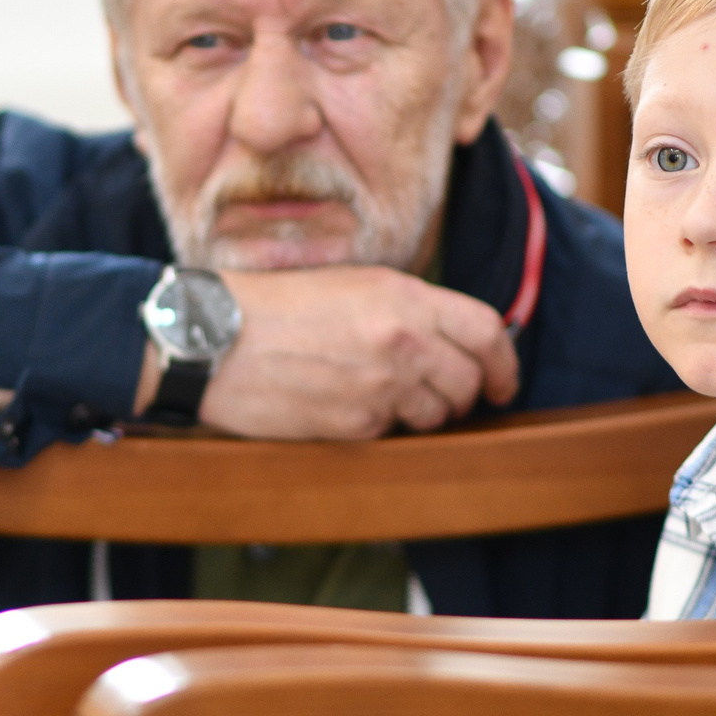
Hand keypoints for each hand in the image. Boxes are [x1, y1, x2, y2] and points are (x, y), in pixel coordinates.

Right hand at [137, 266, 519, 438]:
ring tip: (388, 398)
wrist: (211, 337)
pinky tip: (350, 405)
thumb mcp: (350, 282)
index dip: (504, 361)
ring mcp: (379, 386)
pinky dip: (381, 425)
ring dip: (423, 413)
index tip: (500, 380)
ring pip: (433, 415)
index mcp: (403, 296)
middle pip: (467, 381)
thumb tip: (449, 337)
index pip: (486, 331)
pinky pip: (390, 433)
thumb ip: (405, 308)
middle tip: (447, 397)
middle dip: (465, 394)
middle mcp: (401, 341)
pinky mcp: (354, 424)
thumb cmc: (273, 304)